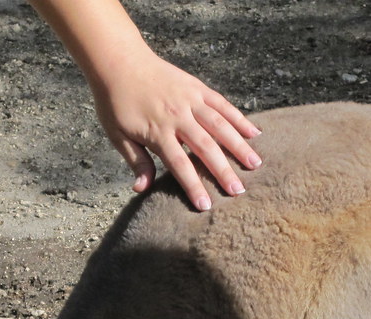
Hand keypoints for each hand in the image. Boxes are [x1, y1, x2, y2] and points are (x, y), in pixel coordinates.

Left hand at [91, 50, 261, 210]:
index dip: (194, 186)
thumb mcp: (118, 135)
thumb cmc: (115, 102)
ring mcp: (190, 99)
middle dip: (223, 170)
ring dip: (239, 145)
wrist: (119, 61)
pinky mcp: (197, 87)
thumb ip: (136, 162)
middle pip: (205, 147)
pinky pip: (222, 104)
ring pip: (220, 125)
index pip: (179, 165)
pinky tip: (254, 133)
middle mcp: (178, 116)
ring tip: (255, 164)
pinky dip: (239, 118)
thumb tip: (141, 189)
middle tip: (239, 191)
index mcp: (158, 132)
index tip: (206, 205)